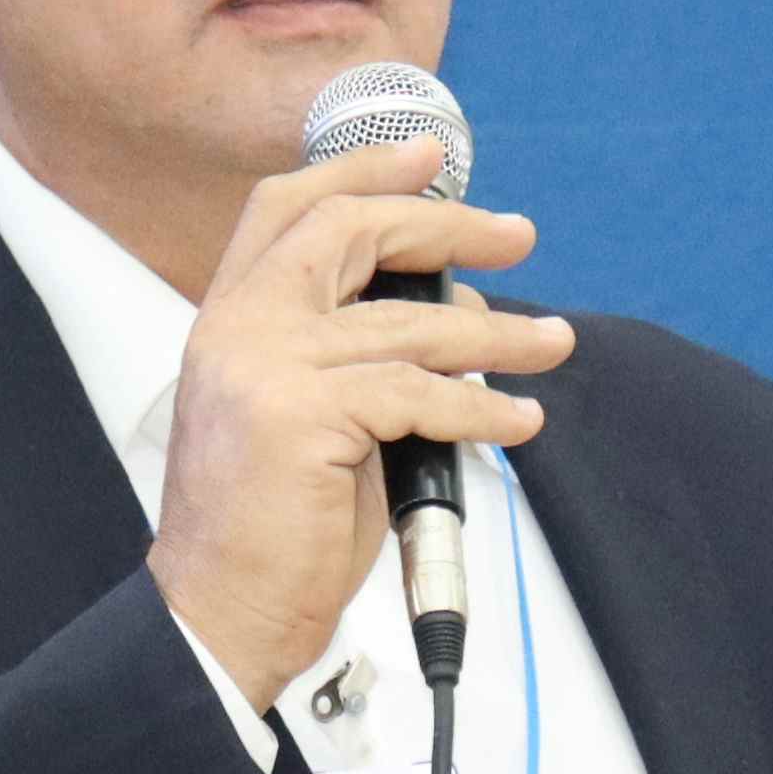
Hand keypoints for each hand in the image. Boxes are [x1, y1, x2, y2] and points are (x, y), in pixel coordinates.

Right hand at [145, 138, 569, 713]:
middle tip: (518, 236)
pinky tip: (518, 418)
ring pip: (407, 322)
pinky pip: (419, 392)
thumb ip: (351, 355)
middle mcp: (237, 328)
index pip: (288, 207)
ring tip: (554, 343)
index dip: (363, 169)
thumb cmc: (270, 530)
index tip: (432, 157)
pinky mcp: (303, 416)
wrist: (218, 616)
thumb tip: (454, 312)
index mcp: (228, 319)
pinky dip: (482, 404)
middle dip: (446, 224)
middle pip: (350, 230)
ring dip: (499, 331)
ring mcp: (264, 367)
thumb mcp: (303, 415)